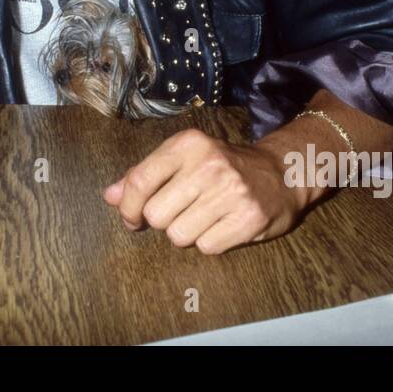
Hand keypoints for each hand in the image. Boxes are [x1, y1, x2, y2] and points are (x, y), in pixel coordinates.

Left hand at [102, 129, 311, 253]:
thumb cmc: (223, 167)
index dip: (128, 207)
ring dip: (186, 233)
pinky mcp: (248, 219)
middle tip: (180, 212)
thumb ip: (144, 175)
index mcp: (187, 144)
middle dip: (163, 221)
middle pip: (156, 215)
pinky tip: (221, 225)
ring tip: (203, 217)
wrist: (283, 172)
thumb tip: (110, 196)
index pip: (140, 181)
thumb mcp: (183, 158)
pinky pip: (206, 247)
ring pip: (179, 235)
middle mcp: (208, 164)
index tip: (132, 218)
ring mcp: (230, 192)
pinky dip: (209, 242)